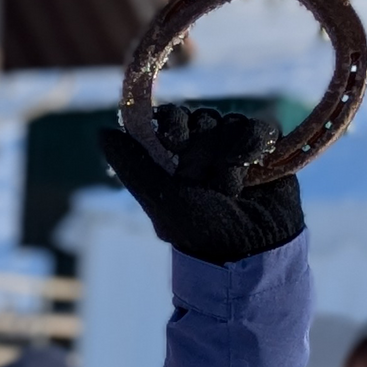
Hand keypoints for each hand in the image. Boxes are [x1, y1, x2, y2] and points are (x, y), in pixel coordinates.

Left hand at [100, 105, 305, 264]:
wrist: (252, 249)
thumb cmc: (200, 230)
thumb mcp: (160, 199)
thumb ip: (132, 166)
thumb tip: (102, 131)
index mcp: (173, 159)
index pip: (169, 117)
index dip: (172, 122)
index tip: (174, 141)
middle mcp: (202, 149)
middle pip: (200, 118)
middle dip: (202, 150)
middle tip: (201, 180)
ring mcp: (234, 148)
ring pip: (230, 122)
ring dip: (229, 156)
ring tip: (230, 190)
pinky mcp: (265, 151)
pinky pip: (259, 127)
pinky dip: (253, 146)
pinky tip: (252, 172)